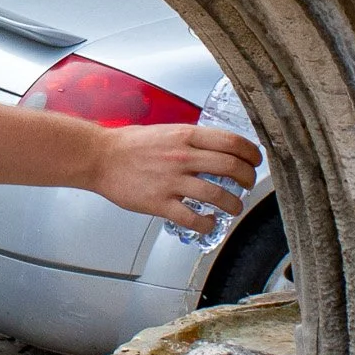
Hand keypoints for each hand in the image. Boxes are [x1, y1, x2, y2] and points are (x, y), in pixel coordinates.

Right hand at [89, 121, 261, 228]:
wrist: (100, 157)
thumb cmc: (130, 144)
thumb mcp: (166, 131)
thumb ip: (191, 140)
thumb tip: (216, 147)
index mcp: (185, 136)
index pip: (232, 142)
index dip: (251, 154)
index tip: (255, 161)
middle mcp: (182, 157)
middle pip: (231, 167)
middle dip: (248, 179)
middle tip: (248, 184)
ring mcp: (171, 181)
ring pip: (217, 195)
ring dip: (234, 204)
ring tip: (235, 207)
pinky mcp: (159, 203)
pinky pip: (192, 218)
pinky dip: (207, 224)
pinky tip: (209, 223)